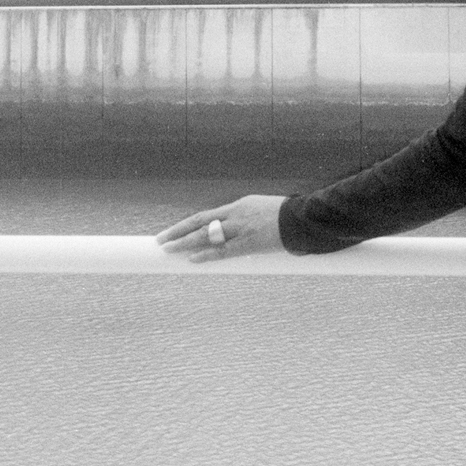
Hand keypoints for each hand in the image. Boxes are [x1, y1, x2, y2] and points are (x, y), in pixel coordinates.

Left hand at [156, 193, 287, 261]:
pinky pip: (224, 251)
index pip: (205, 216)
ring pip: (207, 236)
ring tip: (169, 249)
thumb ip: (245, 220)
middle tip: (161, 241)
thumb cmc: (286, 216)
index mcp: (238, 206)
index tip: (172, 232)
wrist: (303, 218)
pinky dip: (207, 254)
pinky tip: (193, 259)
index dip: (186, 224)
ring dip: (186, 243)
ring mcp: (241, 229)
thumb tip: (233, 232)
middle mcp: (236, 215)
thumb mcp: (261, 210)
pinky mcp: (250, 243)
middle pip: (200, 224)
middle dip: (178, 232)